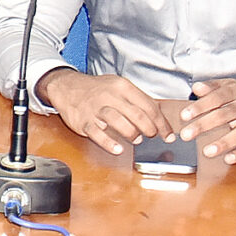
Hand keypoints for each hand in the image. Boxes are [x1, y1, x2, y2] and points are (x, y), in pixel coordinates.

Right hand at [37, 70, 172, 154]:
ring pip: (119, 122)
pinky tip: (118, 149)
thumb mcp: (118, 86)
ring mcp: (96, 109)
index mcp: (122, 87)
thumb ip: (137, 99)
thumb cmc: (96, 89)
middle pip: (137, 115)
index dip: (161, 123)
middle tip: (153, 136)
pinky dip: (109, 143)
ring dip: (132, 134)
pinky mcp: (84, 121)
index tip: (168, 134)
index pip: (149, 106)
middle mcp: (110, 96)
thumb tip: (158, 116)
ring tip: (137, 140)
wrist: (67, 87)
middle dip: (150, 129)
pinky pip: (98, 134)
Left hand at [178, 79, 235, 164]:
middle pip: (223, 116)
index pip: (216, 98)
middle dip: (203, 126)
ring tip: (206, 151)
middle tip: (186, 134)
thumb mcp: (227, 86)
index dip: (200, 107)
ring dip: (222, 143)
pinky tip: (227, 159)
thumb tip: (196, 88)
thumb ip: (211, 87)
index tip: (184, 115)